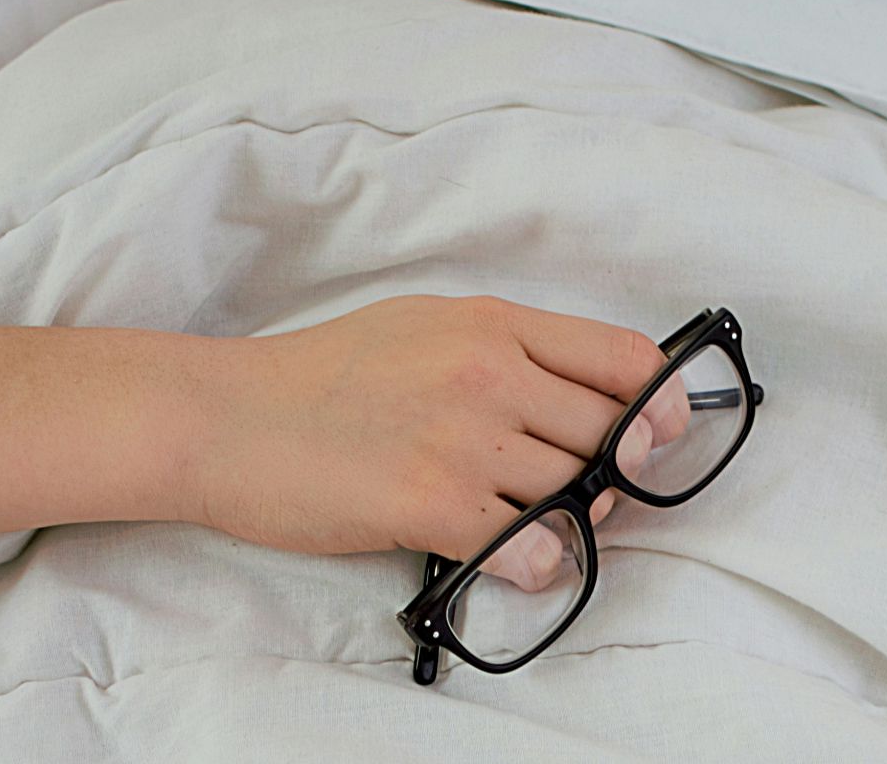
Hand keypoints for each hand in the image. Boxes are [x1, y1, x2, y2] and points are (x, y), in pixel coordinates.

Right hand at [179, 295, 678, 588]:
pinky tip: (511, 557)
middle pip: (610, 434)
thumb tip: (584, 395)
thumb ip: (506, 351)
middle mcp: (487, 372)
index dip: (661, 403)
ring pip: (575, 491)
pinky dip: (536, 562)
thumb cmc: (320, 376)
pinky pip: (530, 545)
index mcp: (491, 324)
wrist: (224, 417)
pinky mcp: (430, 502)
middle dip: (615, 473)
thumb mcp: (423, 325)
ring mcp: (461, 437)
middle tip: (588, 493)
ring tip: (534, 524)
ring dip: (573, 520)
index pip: (623, 358)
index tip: (661, 433)